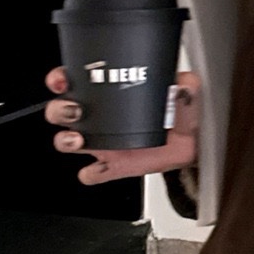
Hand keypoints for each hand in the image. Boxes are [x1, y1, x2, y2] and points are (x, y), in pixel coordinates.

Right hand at [44, 68, 200, 185]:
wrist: (192, 143)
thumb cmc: (179, 112)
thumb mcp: (184, 92)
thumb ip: (186, 85)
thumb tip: (186, 84)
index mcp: (109, 93)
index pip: (74, 82)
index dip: (60, 79)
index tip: (62, 81)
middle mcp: (99, 118)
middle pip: (61, 112)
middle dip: (60, 110)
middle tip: (74, 111)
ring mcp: (103, 143)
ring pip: (68, 142)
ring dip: (66, 140)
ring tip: (78, 140)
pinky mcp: (114, 166)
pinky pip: (92, 174)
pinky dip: (91, 173)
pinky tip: (100, 167)